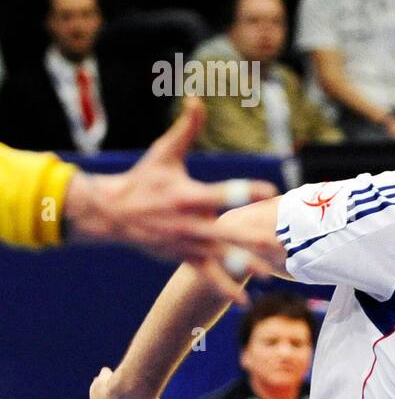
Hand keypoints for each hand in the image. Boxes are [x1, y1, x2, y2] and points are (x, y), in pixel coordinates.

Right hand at [63, 99, 278, 302]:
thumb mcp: (164, 153)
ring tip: (270, 274)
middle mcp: (189, 223)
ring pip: (220, 258)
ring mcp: (187, 244)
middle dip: (251, 238)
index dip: (245, 191)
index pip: (221, 192)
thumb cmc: (144, 179)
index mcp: (188, 195)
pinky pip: (208, 276)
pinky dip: (225, 288)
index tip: (271, 190)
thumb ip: (186, 128)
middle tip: (279, 243)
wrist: (112, 214)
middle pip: (226, 231)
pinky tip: (246, 301)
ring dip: (245, 266)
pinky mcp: (183, 258)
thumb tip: (197, 98)